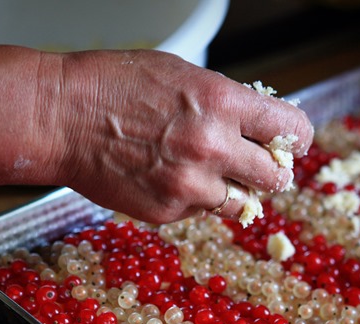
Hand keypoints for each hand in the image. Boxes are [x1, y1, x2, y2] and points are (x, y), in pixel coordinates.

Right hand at [48, 49, 313, 223]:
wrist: (60, 117)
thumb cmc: (115, 85)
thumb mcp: (183, 75)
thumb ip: (226, 103)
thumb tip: (259, 126)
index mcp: (222, 103)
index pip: (291, 129)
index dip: (298, 138)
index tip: (295, 143)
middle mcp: (213, 147)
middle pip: (276, 177)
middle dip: (272, 171)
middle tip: (260, 166)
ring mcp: (191, 185)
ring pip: (243, 203)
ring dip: (235, 190)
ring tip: (207, 171)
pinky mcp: (169, 212)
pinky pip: (202, 211)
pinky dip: (196, 199)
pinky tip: (170, 177)